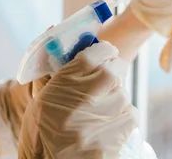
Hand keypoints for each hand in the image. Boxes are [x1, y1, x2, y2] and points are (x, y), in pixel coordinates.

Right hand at [18, 42, 137, 157]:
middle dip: (114, 72)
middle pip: (113, 72)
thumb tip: (59, 29)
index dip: (104, 51)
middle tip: (108, 81)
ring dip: (117, 99)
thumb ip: (57, 70)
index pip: (93, 55)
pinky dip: (123, 117)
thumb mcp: (41, 99)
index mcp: (59, 87)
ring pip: (123, 95)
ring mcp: (95, 123)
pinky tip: (109, 125)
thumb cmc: (42, 133)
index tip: (107, 53)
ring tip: (103, 110)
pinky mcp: (109, 142)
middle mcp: (78, 102)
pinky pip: (130, 116)